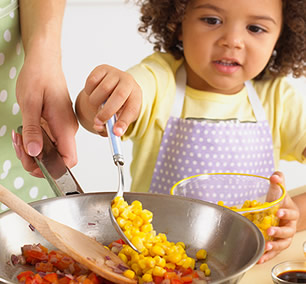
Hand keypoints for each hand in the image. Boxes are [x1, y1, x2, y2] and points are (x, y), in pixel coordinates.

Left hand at [13, 46, 77, 176]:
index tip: (35, 165)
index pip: (69, 159)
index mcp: (65, 126)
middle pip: (57, 159)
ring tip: (19, 136)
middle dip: (35, 160)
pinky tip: (23, 132)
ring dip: (32, 150)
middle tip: (19, 146)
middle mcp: (67, 130)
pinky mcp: (57, 125)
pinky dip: (34, 141)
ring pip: (51, 152)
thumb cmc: (40, 77)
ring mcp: (63, 128)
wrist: (45, 63)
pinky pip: (48, 142)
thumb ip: (32, 130)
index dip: (55, 169)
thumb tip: (34, 153)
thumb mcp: (30, 103)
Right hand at [83, 64, 141, 135]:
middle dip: (107, 112)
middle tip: (98, 122)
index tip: (115, 133)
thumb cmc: (117, 105)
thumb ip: (109, 126)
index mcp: (136, 95)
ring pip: (103, 89)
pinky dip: (89, 92)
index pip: (132, 109)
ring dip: (95, 102)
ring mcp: (115, 73)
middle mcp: (128, 81)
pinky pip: (91, 81)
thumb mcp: (117, 118)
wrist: (113, 86)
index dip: (123, 122)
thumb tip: (98, 127)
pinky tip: (93, 94)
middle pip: (119, 96)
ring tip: (97, 105)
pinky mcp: (102, 68)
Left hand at [258, 171, 298, 263]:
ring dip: (274, 246)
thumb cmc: (279, 203)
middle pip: (287, 231)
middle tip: (270, 231)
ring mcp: (283, 238)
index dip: (286, 212)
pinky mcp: (276, 245)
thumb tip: (275, 175)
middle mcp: (289, 227)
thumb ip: (278, 182)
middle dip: (279, 232)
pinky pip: (273, 252)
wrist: (283, 214)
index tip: (279, 211)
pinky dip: (267, 256)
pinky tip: (259, 259)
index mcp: (291, 213)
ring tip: (265, 246)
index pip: (291, 213)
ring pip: (282, 244)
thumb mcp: (278, 191)